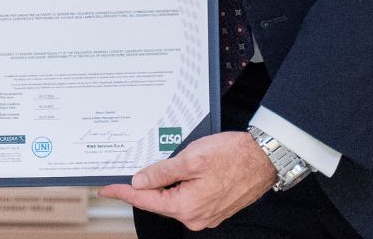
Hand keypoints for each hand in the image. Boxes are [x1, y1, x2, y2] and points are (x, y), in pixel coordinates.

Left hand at [98, 131, 276, 230]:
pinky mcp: (215, 207)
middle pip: (159, 201)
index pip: (145, 200)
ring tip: (164, 165)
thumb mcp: (191, 159)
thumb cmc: (233, 156)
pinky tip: (180, 172)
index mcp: (186, 207)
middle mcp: (196, 217)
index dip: (124, 192)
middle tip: (131, 171)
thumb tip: (140, 181)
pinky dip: (180, 186)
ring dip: (166, 184)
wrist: (265, 158)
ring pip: (174, 199)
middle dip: (146, 186)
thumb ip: (162, 172)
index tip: (107, 189)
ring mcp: (207, 214)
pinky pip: (189, 198)